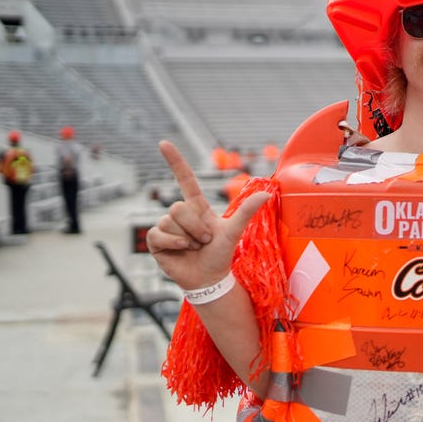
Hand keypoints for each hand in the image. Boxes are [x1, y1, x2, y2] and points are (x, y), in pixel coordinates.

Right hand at [145, 141, 269, 290]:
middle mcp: (180, 214)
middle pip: (179, 207)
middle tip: (204, 240)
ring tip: (194, 247)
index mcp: (197, 206)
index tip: (164, 143)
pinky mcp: (156, 241)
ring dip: (188, 238)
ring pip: (170, 221)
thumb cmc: (221, 254)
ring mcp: (167, 227)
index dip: (175, 161)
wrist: (209, 278)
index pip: (185, 179)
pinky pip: (159, 234)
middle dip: (196, 226)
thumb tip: (266, 194)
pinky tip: (182, 251)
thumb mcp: (234, 231)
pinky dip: (174, 243)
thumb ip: (246, 211)